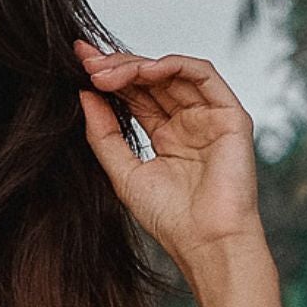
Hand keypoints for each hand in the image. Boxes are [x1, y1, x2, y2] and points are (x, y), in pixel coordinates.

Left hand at [73, 39, 264, 273]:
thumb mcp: (124, 173)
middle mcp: (188, 122)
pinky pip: (202, 75)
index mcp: (166, 136)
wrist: (206, 242)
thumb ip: (104, 135)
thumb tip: (84, 95)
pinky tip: (144, 71)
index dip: (108, 77)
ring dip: (137, 65)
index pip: (135, 95)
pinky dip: (172, 66)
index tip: (77, 63)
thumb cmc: (170, 219)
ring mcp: (209, 117)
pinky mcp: (230, 115)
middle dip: (117, 66)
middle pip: (151, 80)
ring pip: (172, 72)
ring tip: (106, 72)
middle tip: (86, 63)